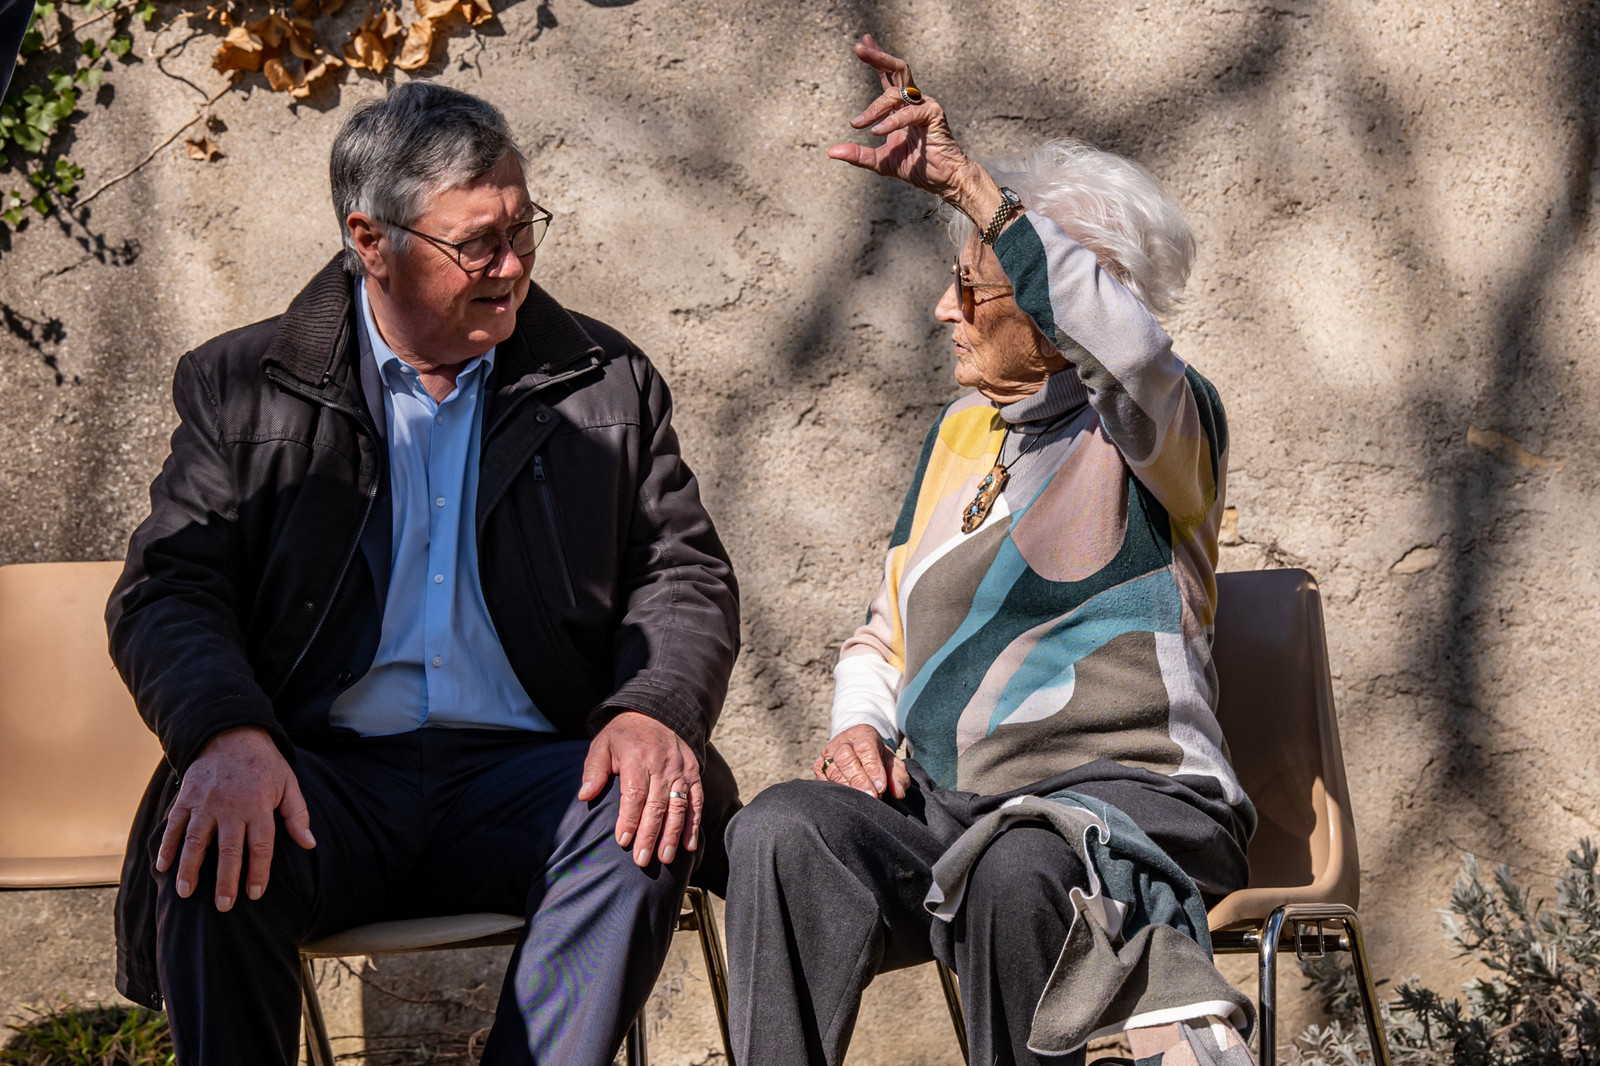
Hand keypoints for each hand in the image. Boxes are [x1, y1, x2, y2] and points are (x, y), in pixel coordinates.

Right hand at [156, 725, 314, 911]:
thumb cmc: (263, 763)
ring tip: (185, 892)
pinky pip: (175, 825)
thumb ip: (297, 815)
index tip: (255, 894)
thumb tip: (309, 844)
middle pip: (229, 850)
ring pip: (196, 841)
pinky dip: (167, 845)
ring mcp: (205, 802)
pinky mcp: (186, 797)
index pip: (261, 846)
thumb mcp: (288, 783)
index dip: (258, 872)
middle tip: (223, 906)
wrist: (230, 731)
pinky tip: (162, 866)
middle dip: (226, 880)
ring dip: (190, 868)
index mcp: (259, 806)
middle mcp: (231, 807)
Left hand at [579, 711, 701, 866]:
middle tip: (642, 860)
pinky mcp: (693, 774)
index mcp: (638, 757)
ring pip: (678, 807)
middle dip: (650, 835)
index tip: (623, 841)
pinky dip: (694, 825)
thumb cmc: (623, 735)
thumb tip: (584, 795)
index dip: (630, 819)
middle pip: (657, 805)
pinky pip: (696, 801)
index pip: (635, 794)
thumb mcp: (602, 745)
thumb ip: (594, 770)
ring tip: (665, 858)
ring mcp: (680, 770)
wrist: (655, 713)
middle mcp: (662, 765)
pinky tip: (689, 846)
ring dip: (673, 835)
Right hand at [813, 724, 910, 799]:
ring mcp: (828, 753)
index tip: (881, 787)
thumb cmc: (877, 759)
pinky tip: (848, 799)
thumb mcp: (892, 763)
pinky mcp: (819, 766)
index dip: (873, 768)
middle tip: (872, 796)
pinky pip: (824, 779)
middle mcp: (842, 741)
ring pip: (833, 770)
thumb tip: (898, 792)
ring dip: (849, 788)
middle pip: (845, 758)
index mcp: (863, 734)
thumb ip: (898, 775)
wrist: (857, 750)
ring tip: (863, 801)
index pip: (865, 748)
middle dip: (859, 779)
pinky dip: (837, 790)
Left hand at [826, 34, 1002, 222]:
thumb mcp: (880, 161)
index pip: (886, 76)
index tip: (861, 43)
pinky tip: (877, 131)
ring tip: (857, 123)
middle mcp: (913, 101)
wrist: (941, 180)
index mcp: (900, 106)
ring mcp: (925, 105)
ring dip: (875, 105)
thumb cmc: (916, 166)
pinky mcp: (934, 115)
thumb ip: (857, 154)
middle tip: (859, 48)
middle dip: (877, 57)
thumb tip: (830, 152)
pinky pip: (909, 113)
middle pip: (896, 70)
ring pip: (898, 91)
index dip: (875, 58)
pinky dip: (891, 122)